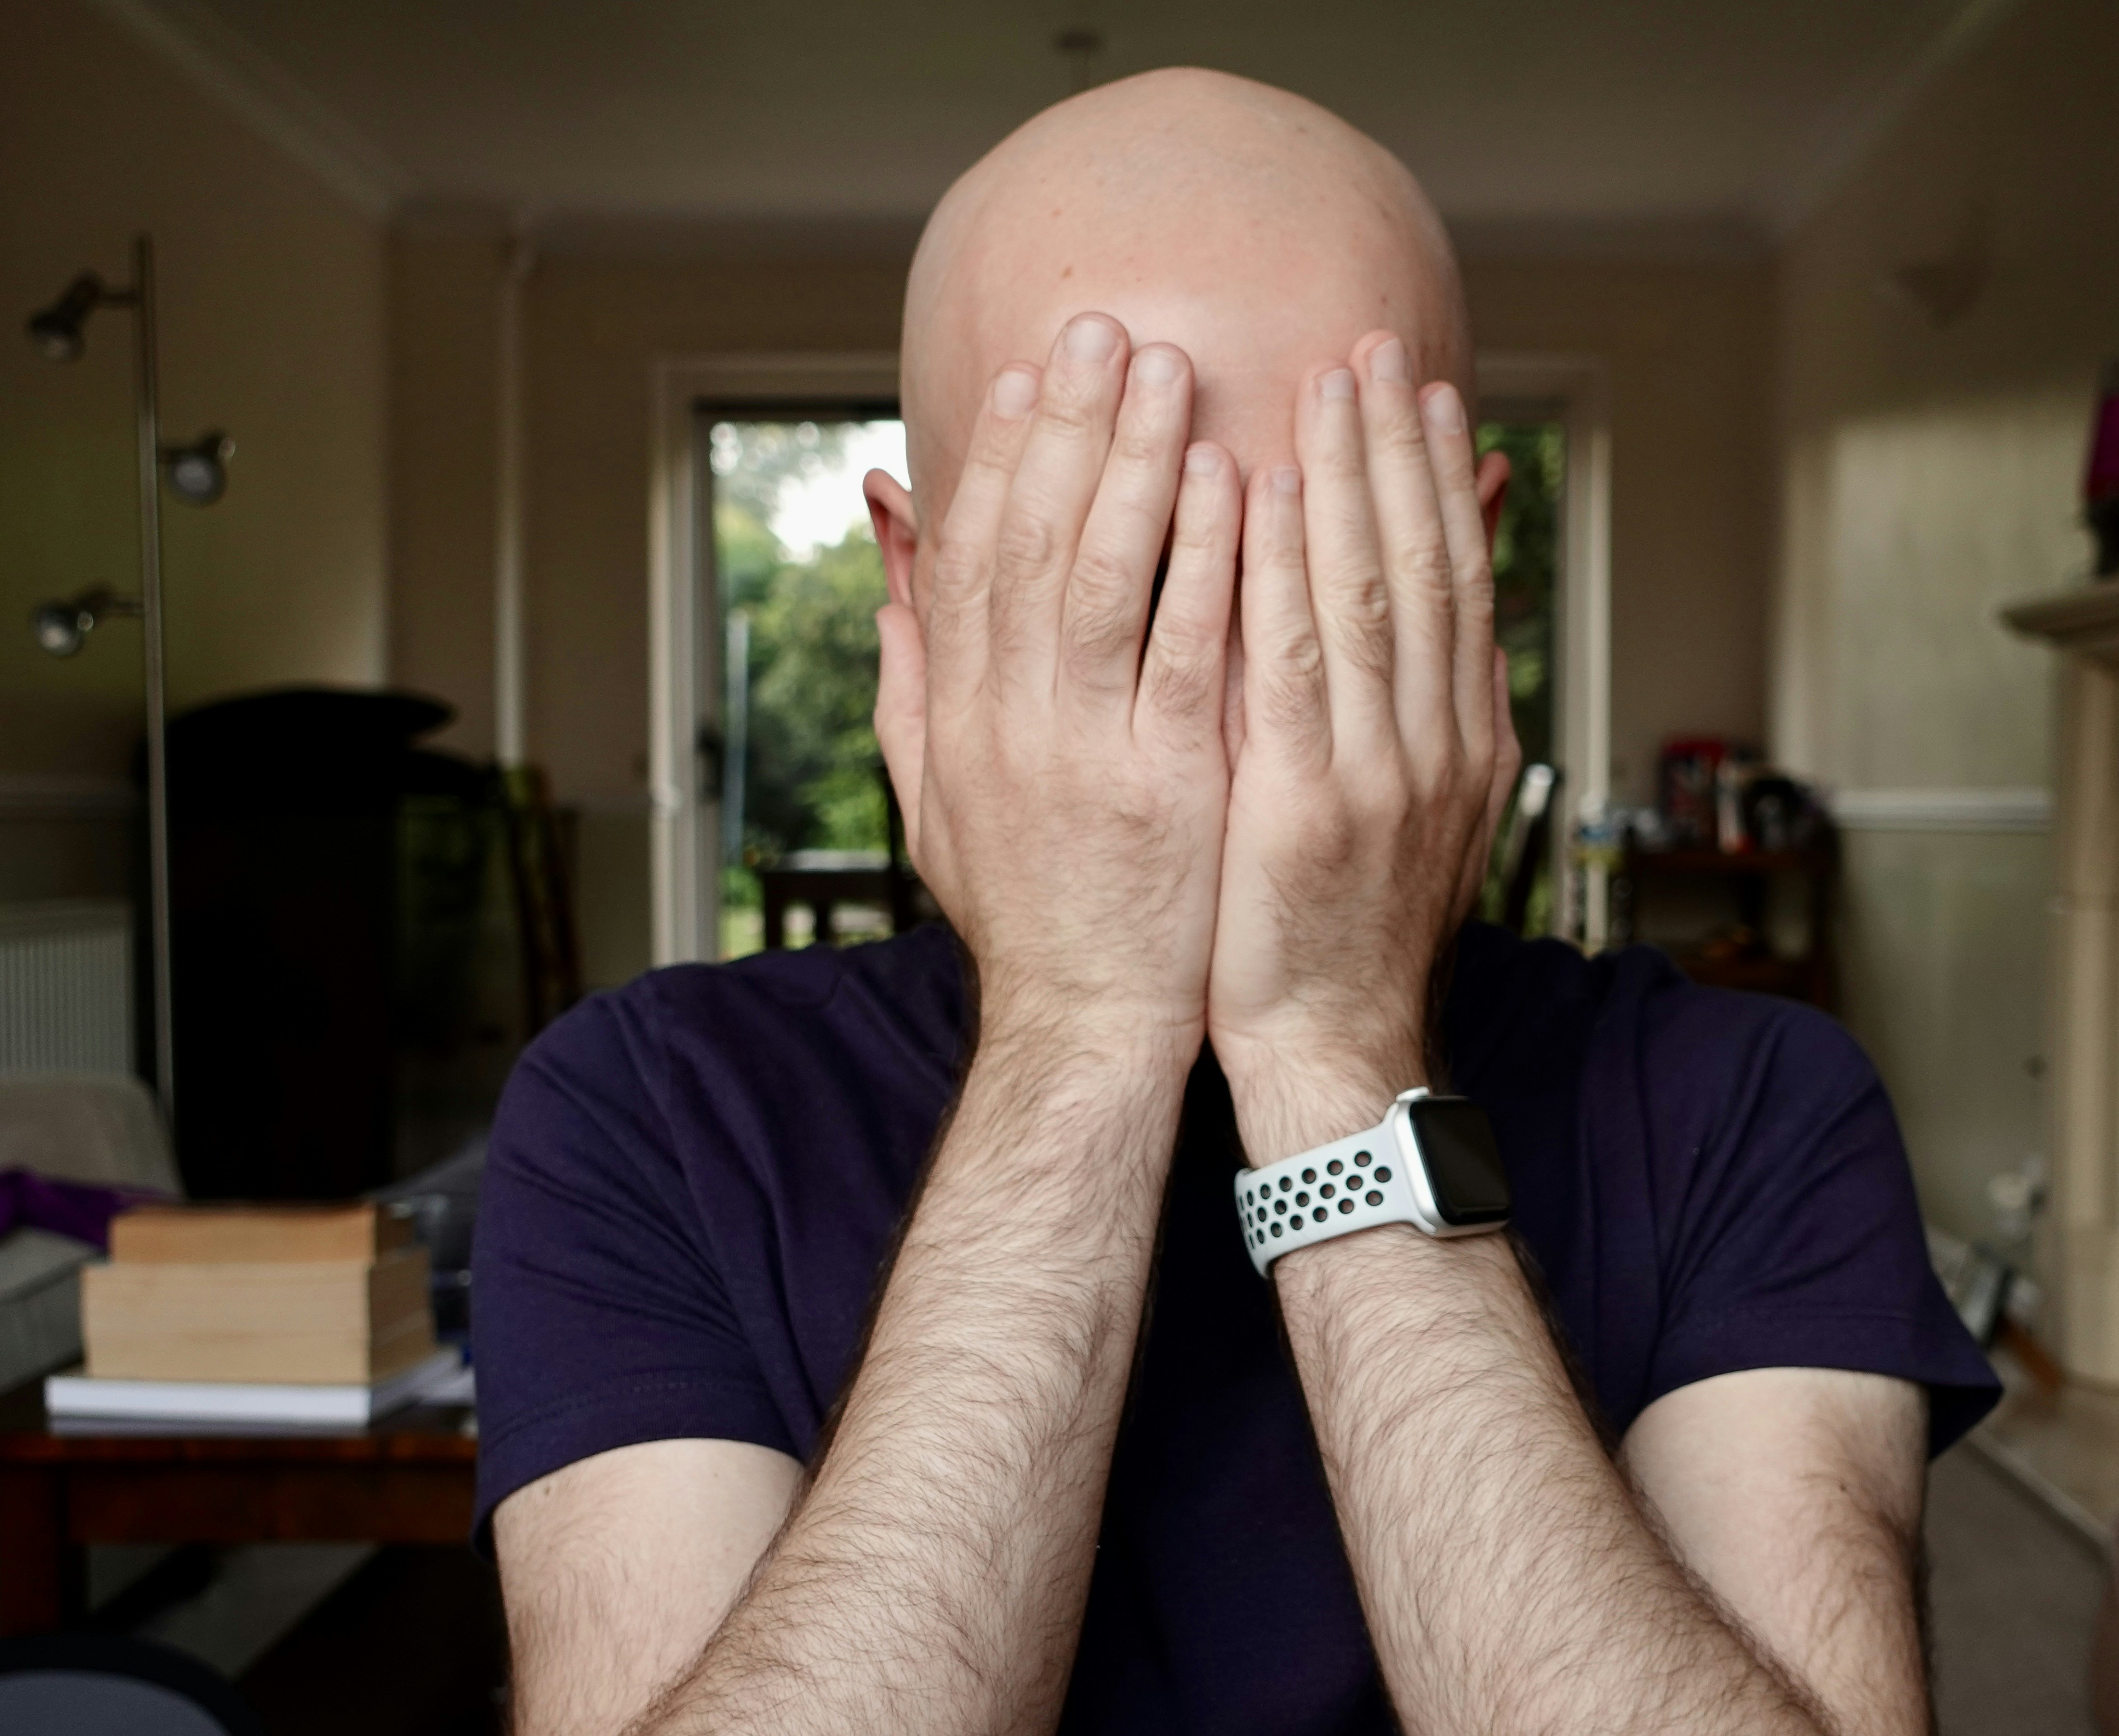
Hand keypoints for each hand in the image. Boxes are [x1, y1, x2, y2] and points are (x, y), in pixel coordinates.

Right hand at [872, 315, 1243, 1066]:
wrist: (1084, 1027)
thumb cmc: (1026, 910)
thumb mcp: (935, 796)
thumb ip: (911, 678)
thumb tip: (889, 570)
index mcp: (959, 718)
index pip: (971, 559)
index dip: (996, 457)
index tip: (1026, 374)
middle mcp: (1009, 722)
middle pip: (1029, 542)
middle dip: (1064, 425)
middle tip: (1100, 326)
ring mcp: (1085, 751)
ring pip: (1101, 575)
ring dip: (1132, 461)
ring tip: (1166, 367)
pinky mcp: (1164, 783)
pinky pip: (1183, 647)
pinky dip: (1202, 559)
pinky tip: (1228, 480)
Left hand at [1208, 331, 1518, 1157]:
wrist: (1336, 1046)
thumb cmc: (1343, 931)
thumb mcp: (1409, 815)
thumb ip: (1413, 710)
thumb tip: (1423, 624)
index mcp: (1463, 740)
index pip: (1456, 580)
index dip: (1440, 480)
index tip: (1418, 391)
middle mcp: (1437, 743)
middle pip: (1422, 565)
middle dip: (1398, 451)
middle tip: (1373, 347)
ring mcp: (1381, 774)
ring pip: (1369, 593)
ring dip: (1347, 481)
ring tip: (1324, 384)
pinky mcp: (1310, 806)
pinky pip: (1294, 663)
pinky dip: (1278, 570)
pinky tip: (1255, 494)